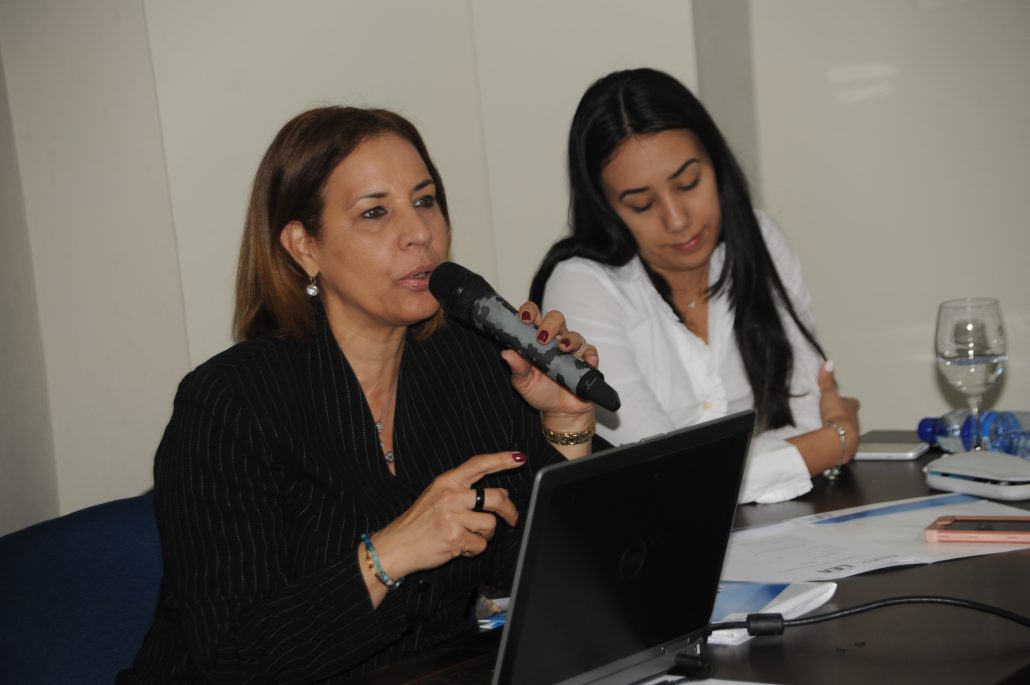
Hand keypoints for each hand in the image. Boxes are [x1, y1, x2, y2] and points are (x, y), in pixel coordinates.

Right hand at [367, 451, 526, 580]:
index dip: (501, 459)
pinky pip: (480, 545)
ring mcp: (453, 516)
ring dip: (485, 535)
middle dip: (509, 511)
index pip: (479, 464)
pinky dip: (474, 549)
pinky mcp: (455, 537)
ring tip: (468, 536)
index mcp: (446, 481)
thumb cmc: (418, 523)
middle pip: (496, 497)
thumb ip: (467, 492)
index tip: (519, 458)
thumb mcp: (438, 497)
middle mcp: (451, 495)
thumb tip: (501, 492)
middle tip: (512, 518)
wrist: (395, 546)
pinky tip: (460, 547)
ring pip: (490, 525)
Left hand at [501, 302, 597, 423]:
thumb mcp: (524, 382)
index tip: (525, 318)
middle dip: (550, 324)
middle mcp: (555, 341)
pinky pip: (591, 352)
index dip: (529, 312)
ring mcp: (572, 350)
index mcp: (536, 341)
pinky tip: (587, 360)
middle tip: (543, 338)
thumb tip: (506, 354)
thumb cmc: (541, 392)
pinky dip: (590, 354)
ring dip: (569, 339)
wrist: (560, 412)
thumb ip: (517, 368)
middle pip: (556, 319)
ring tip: (563, 348)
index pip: (534, 317)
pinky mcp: (586, 361)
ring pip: (574, 334)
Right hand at [818, 363, 860, 461]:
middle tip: (834, 414)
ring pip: (848, 427)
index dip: (846, 401)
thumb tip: (829, 364)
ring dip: (841, 427)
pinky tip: (829, 439)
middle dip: (844, 415)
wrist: (838, 436)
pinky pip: (842, 438)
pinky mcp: (846, 443)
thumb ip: (827, 380)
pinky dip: (837, 438)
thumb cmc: (836, 415)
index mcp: (852, 406)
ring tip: (830, 428)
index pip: (852, 401)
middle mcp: (855, 419)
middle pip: (851, 415)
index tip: (840, 400)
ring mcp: (852, 432)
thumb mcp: (829, 393)